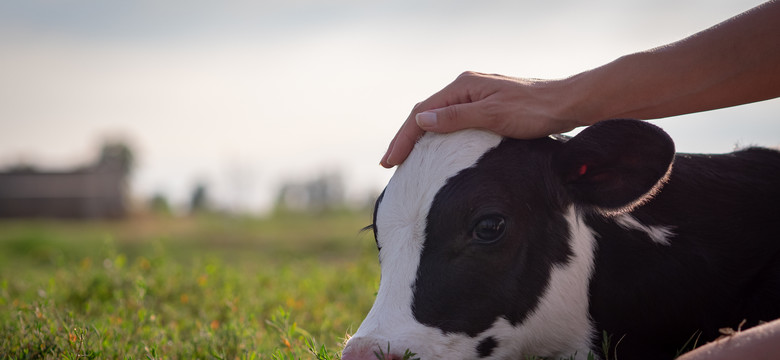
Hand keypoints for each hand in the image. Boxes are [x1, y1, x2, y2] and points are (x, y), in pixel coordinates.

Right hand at [380, 72, 581, 167]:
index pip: (421, 113)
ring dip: (418, 138)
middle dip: (405, 139)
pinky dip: (437, 136)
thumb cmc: (533, 111)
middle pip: (425, 114)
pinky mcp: (485, 106)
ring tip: (404, 159)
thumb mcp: (492, 116)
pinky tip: (434, 150)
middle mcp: (465, 88)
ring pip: (437, 117)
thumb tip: (421, 120)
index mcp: (463, 87)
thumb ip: (455, 118)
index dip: (402, 138)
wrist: (566, 105)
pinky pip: (452, 121)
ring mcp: (475, 97)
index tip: (389, 162)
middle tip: (389, 164)